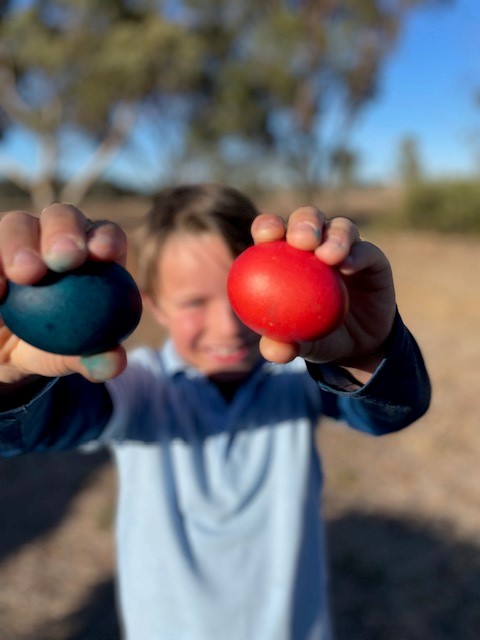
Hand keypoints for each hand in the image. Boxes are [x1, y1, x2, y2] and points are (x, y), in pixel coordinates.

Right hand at [0, 203, 127, 383]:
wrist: (7, 351)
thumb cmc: (54, 345)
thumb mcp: (73, 356)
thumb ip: (96, 358)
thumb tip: (113, 364)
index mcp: (92, 253)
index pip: (105, 234)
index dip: (106, 238)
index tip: (102, 255)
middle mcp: (56, 234)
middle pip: (63, 215)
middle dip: (64, 231)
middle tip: (63, 259)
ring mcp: (18, 236)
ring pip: (17, 223)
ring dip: (20, 244)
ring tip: (25, 275)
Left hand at [250, 207, 395, 382]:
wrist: (359, 347)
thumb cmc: (318, 339)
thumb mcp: (301, 346)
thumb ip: (284, 347)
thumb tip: (272, 350)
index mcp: (286, 257)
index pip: (272, 232)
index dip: (267, 226)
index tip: (265, 236)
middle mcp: (315, 245)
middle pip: (306, 220)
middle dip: (303, 223)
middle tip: (301, 241)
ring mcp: (345, 248)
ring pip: (338, 227)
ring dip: (332, 236)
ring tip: (327, 256)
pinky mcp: (372, 257)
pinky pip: (365, 250)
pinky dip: (356, 255)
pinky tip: (347, 266)